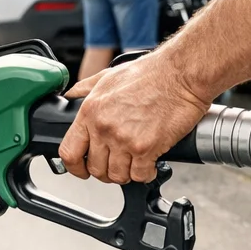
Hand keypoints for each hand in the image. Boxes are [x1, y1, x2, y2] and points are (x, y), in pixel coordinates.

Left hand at [58, 54, 212, 183]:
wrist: (180, 74)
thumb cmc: (149, 73)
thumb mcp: (107, 76)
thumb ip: (85, 88)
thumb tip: (70, 96)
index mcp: (90, 112)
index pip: (69, 152)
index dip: (74, 167)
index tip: (80, 170)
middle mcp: (104, 128)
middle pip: (95, 168)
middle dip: (105, 171)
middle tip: (115, 165)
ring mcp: (125, 140)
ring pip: (117, 176)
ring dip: (126, 174)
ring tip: (133, 163)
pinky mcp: (147, 148)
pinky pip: (141, 175)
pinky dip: (146, 174)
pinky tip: (149, 165)